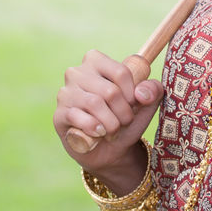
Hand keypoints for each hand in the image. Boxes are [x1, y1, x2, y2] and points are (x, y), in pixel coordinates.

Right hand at [53, 49, 164, 189]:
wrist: (109, 149)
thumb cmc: (125, 118)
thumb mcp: (145, 104)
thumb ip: (152, 90)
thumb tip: (141, 93)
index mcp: (96, 60)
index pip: (121, 71)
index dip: (133, 94)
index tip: (134, 105)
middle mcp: (77, 72)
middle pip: (110, 91)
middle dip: (124, 113)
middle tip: (124, 122)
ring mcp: (65, 93)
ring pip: (95, 104)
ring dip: (111, 123)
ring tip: (113, 130)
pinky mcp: (59, 114)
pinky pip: (78, 118)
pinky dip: (94, 129)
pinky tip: (99, 134)